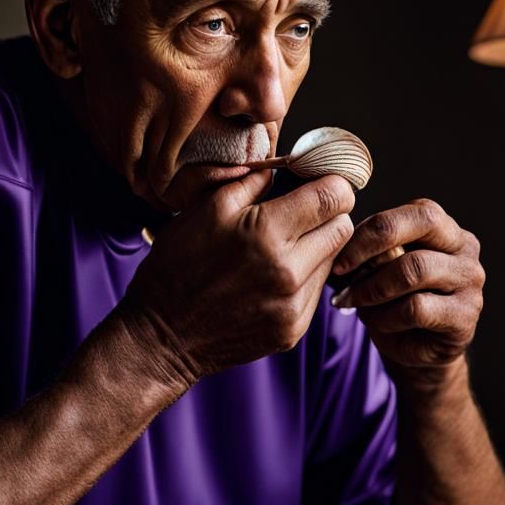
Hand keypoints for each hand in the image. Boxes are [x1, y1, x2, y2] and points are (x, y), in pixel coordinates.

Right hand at [122, 169, 354, 382]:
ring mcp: (293, 305)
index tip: (319, 183)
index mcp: (266, 233)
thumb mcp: (204, 211)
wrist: (162, 336)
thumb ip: (251, 183)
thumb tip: (283, 169)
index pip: (333, 196)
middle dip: (327, 214)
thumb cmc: (176, 267)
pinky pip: (315, 292)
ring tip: (278, 248)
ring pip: (332, 260)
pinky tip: (270, 278)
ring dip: (315, 247)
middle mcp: (288, 271)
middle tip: (300, 214)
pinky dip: (302, 279)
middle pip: (342, 227)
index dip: (332, 183)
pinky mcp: (293, 329)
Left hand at [329, 198, 484, 373]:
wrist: (418, 351)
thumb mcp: (378, 271)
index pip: (413, 209)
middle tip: (340, 270)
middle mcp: (464, 248)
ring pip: (415, 268)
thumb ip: (370, 252)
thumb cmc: (394, 303)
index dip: (371, 228)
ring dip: (373, 287)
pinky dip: (386, 317)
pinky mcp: (465, 316)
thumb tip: (338, 241)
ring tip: (353, 301)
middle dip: (372, 244)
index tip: (338, 255)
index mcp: (443, 227)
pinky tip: (377, 323)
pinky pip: (416, 309)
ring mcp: (469, 281)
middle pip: (423, 222)